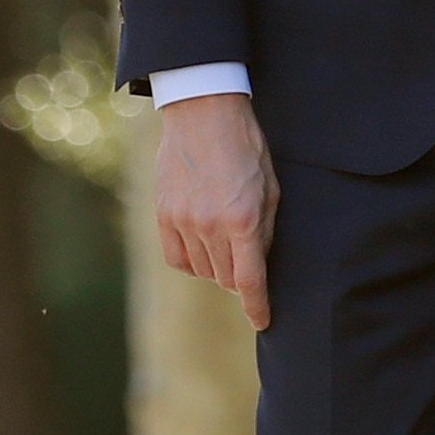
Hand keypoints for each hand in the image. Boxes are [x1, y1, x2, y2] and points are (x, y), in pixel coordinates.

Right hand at [151, 92, 278, 330]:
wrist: (204, 112)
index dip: (257, 307)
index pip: (249, 281)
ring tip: (225, 240)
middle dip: (240, 278)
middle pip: (226, 278)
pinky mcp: (164, 214)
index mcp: (243, 220)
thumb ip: (264, 231)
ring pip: (203, 270)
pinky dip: (191, 261)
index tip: (263, 321)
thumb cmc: (246, 147)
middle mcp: (210, 226)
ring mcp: (183, 221)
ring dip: (217, 266)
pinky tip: (201, 246)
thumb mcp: (270, 188)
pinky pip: (177, 258)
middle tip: (247, 256)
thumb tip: (258, 265)